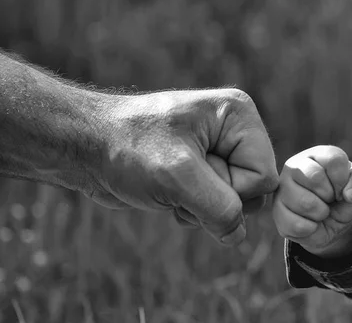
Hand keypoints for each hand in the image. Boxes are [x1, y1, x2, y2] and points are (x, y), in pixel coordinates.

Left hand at [79, 88, 278, 244]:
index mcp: (238, 115)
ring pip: (233, 204)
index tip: (193, 175)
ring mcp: (216, 152)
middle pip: (254, 192)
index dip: (232, 190)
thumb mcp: (178, 177)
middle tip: (178, 182)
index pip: (264, 176)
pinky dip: (189, 210)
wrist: (86, 147)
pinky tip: (164, 193)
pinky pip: (214, 207)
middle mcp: (232, 131)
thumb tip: (237, 236)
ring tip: (168, 186)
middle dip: (215, 201)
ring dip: (199, 209)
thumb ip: (220, 209)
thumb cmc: (128, 148)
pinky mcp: (200, 172)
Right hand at [272, 145, 351, 257]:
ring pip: (305, 203)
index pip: (333, 159)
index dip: (344, 178)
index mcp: (315, 155)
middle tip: (329, 199)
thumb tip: (349, 194)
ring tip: (319, 210)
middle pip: (314, 177)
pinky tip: (310, 223)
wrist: (333, 222)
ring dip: (321, 213)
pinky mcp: (277, 214)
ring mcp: (281, 190)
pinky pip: (297, 225)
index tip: (342, 186)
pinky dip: (312, 229)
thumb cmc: (344, 195)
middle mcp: (293, 167)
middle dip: (330, 195)